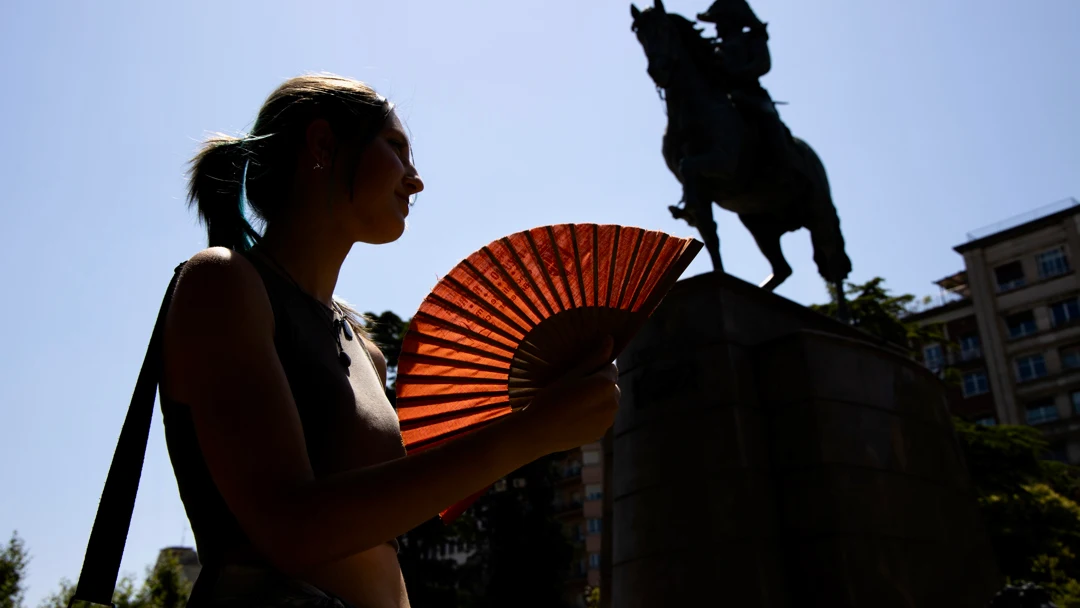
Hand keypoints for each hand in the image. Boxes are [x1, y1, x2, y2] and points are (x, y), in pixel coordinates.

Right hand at [514, 336, 620, 455]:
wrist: (538, 431)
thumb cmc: (552, 398)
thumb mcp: (571, 374)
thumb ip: (594, 358)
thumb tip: (610, 339)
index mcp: (607, 384)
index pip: (610, 367)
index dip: (594, 369)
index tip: (578, 375)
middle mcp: (614, 402)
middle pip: (610, 386)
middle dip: (598, 385)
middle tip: (573, 390)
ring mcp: (608, 420)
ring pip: (606, 403)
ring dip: (596, 401)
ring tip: (572, 404)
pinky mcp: (601, 433)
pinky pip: (601, 418)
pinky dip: (592, 416)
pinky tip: (573, 417)